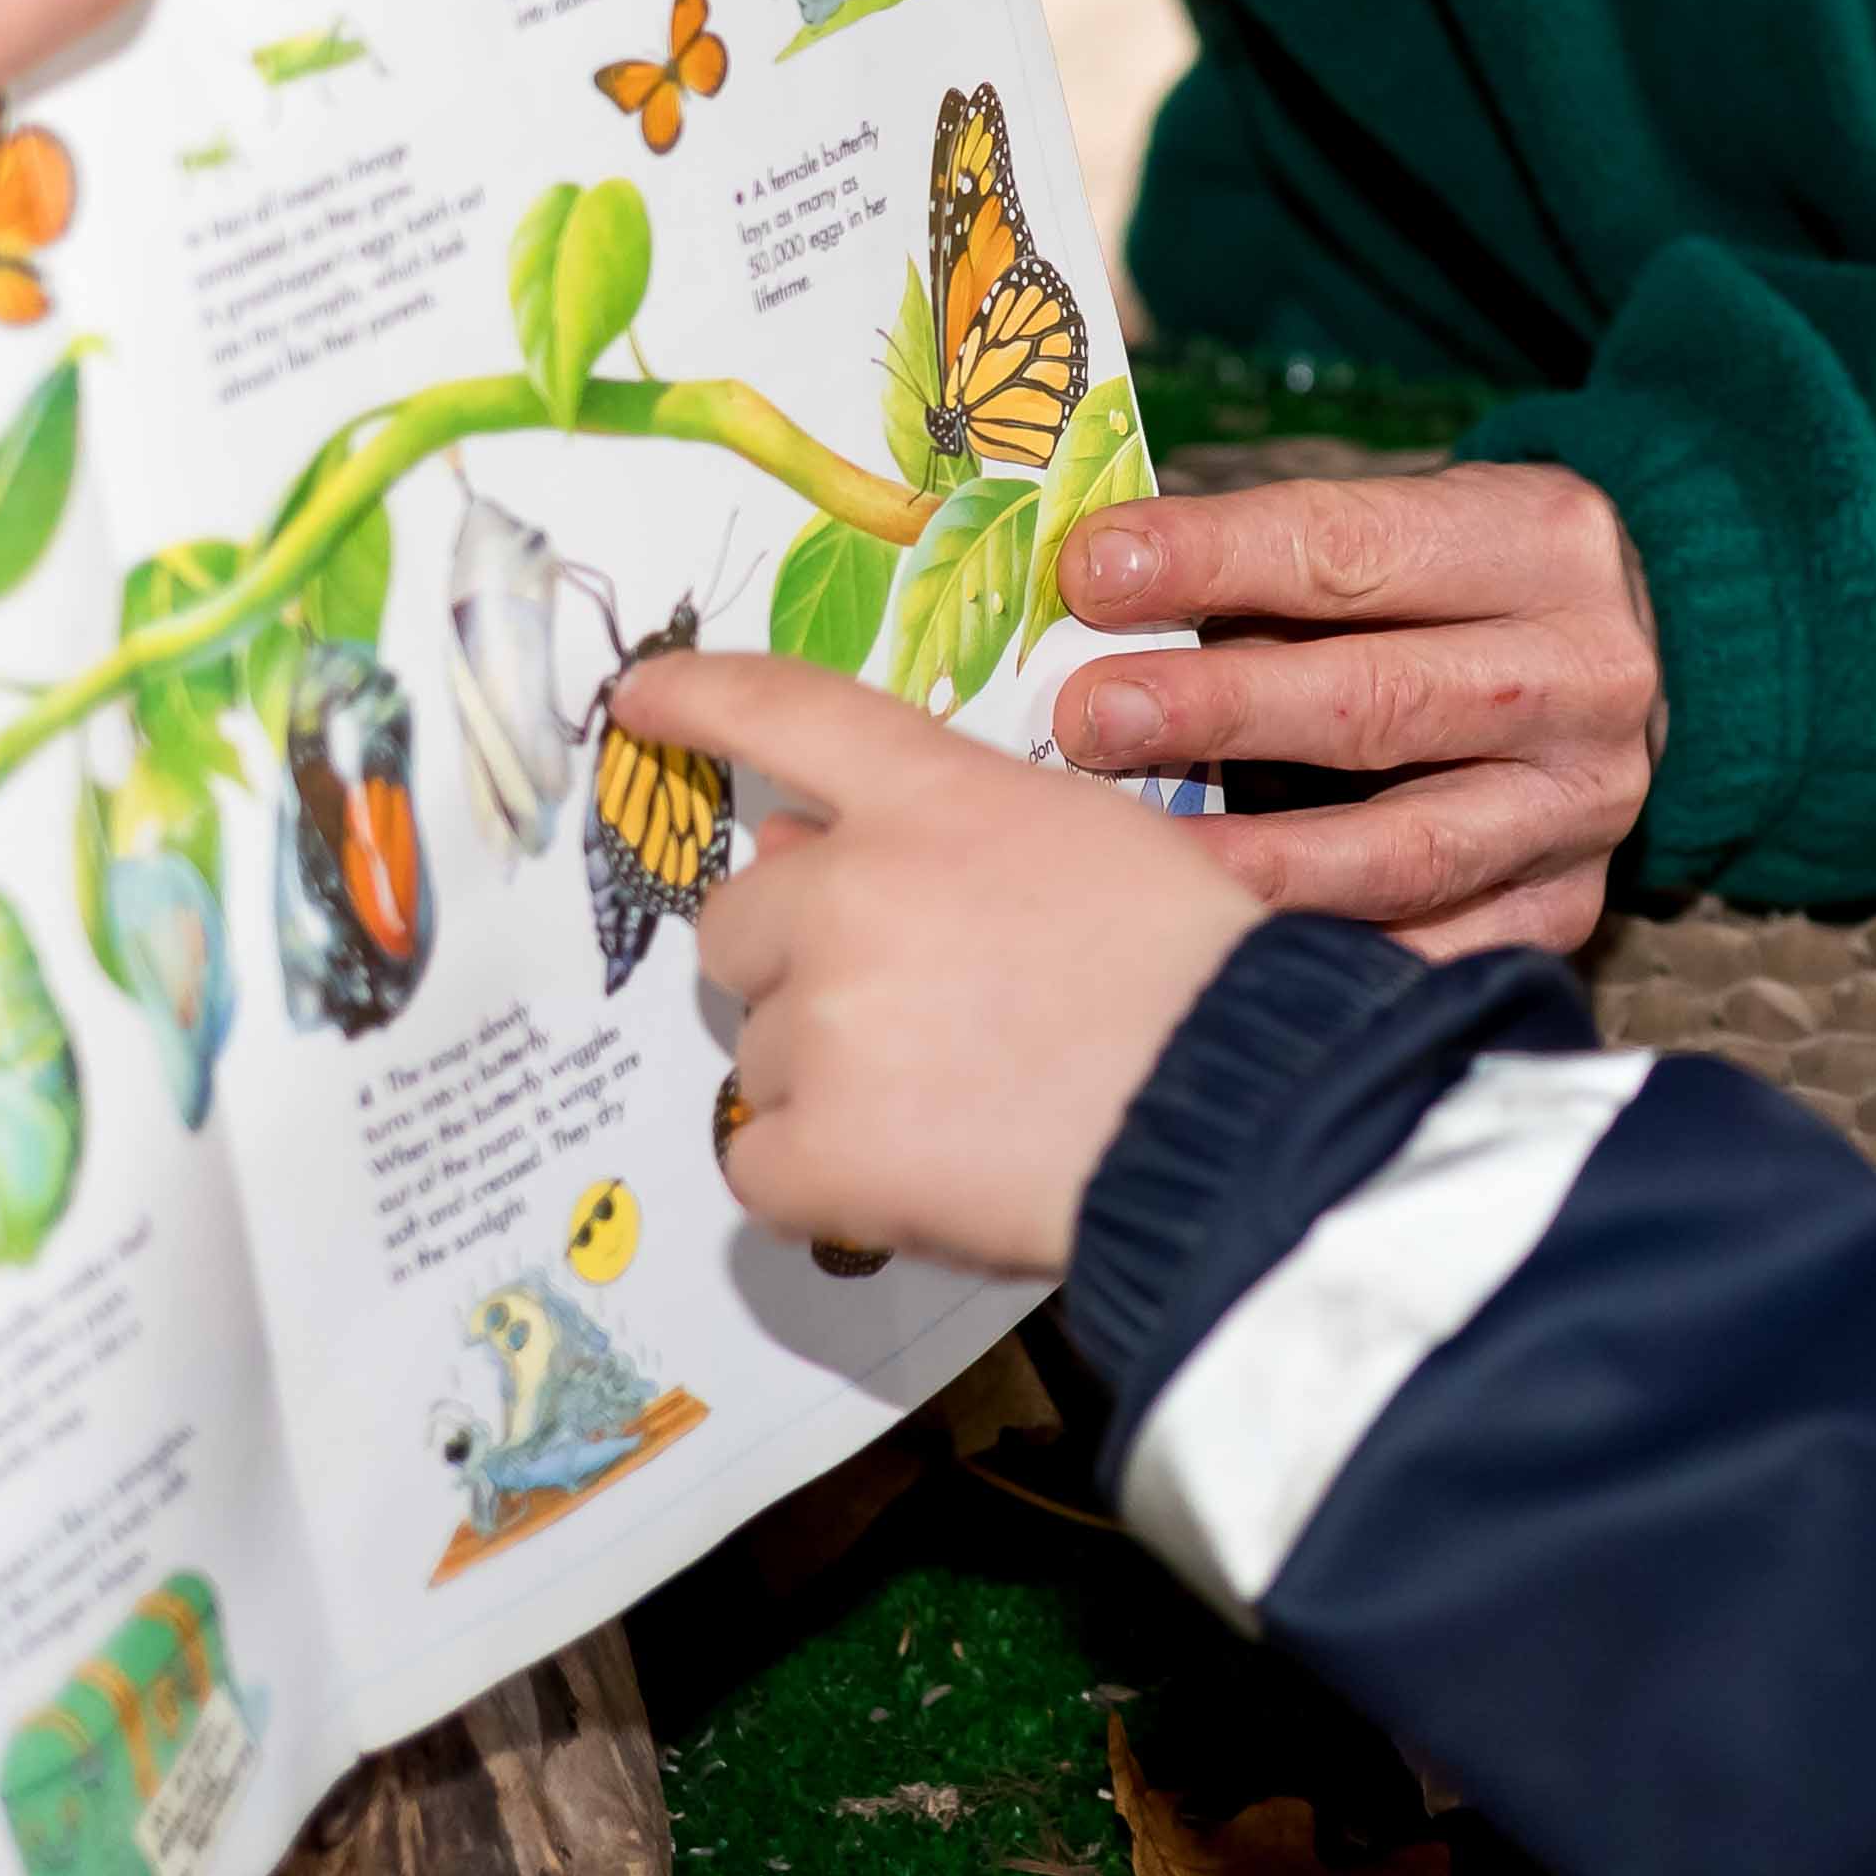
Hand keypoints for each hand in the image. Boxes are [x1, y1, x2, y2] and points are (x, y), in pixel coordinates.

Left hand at [619, 650, 1269, 1275]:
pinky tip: (919, 1171)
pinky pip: (759, 1161)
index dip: (698, 698)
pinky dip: (821, 1177)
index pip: (784, 711)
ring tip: (962, 1100)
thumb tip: (790, 844)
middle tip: (919, 1013)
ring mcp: (826, 1021)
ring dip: (830, 1079)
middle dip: (801, 965)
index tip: (642, 699)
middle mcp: (852, 892)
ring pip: (761, 1051)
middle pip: (740, 921)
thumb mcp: (1084, 839)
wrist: (1233, 1111)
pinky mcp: (817, 1148)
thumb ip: (940, 828)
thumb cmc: (1192, 974)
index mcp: (929, 798)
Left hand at [1044, 465, 1659, 958]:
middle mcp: (1585, 677)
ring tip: (1132, 853)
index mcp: (1540, 542)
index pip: (1353, 550)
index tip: (1092, 570)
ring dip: (1254, 856)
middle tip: (1087, 719)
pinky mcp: (1563, 911)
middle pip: (1378, 701)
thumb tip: (1090, 602)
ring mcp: (1582, 809)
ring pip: (1403, 849)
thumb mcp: (1398, 533)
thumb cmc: (1450, 592)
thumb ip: (1264, 569)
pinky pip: (1427, 952)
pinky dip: (1322, 951)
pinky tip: (1221, 946)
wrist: (1604, 672)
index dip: (1215, 559)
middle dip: (1220, 710)